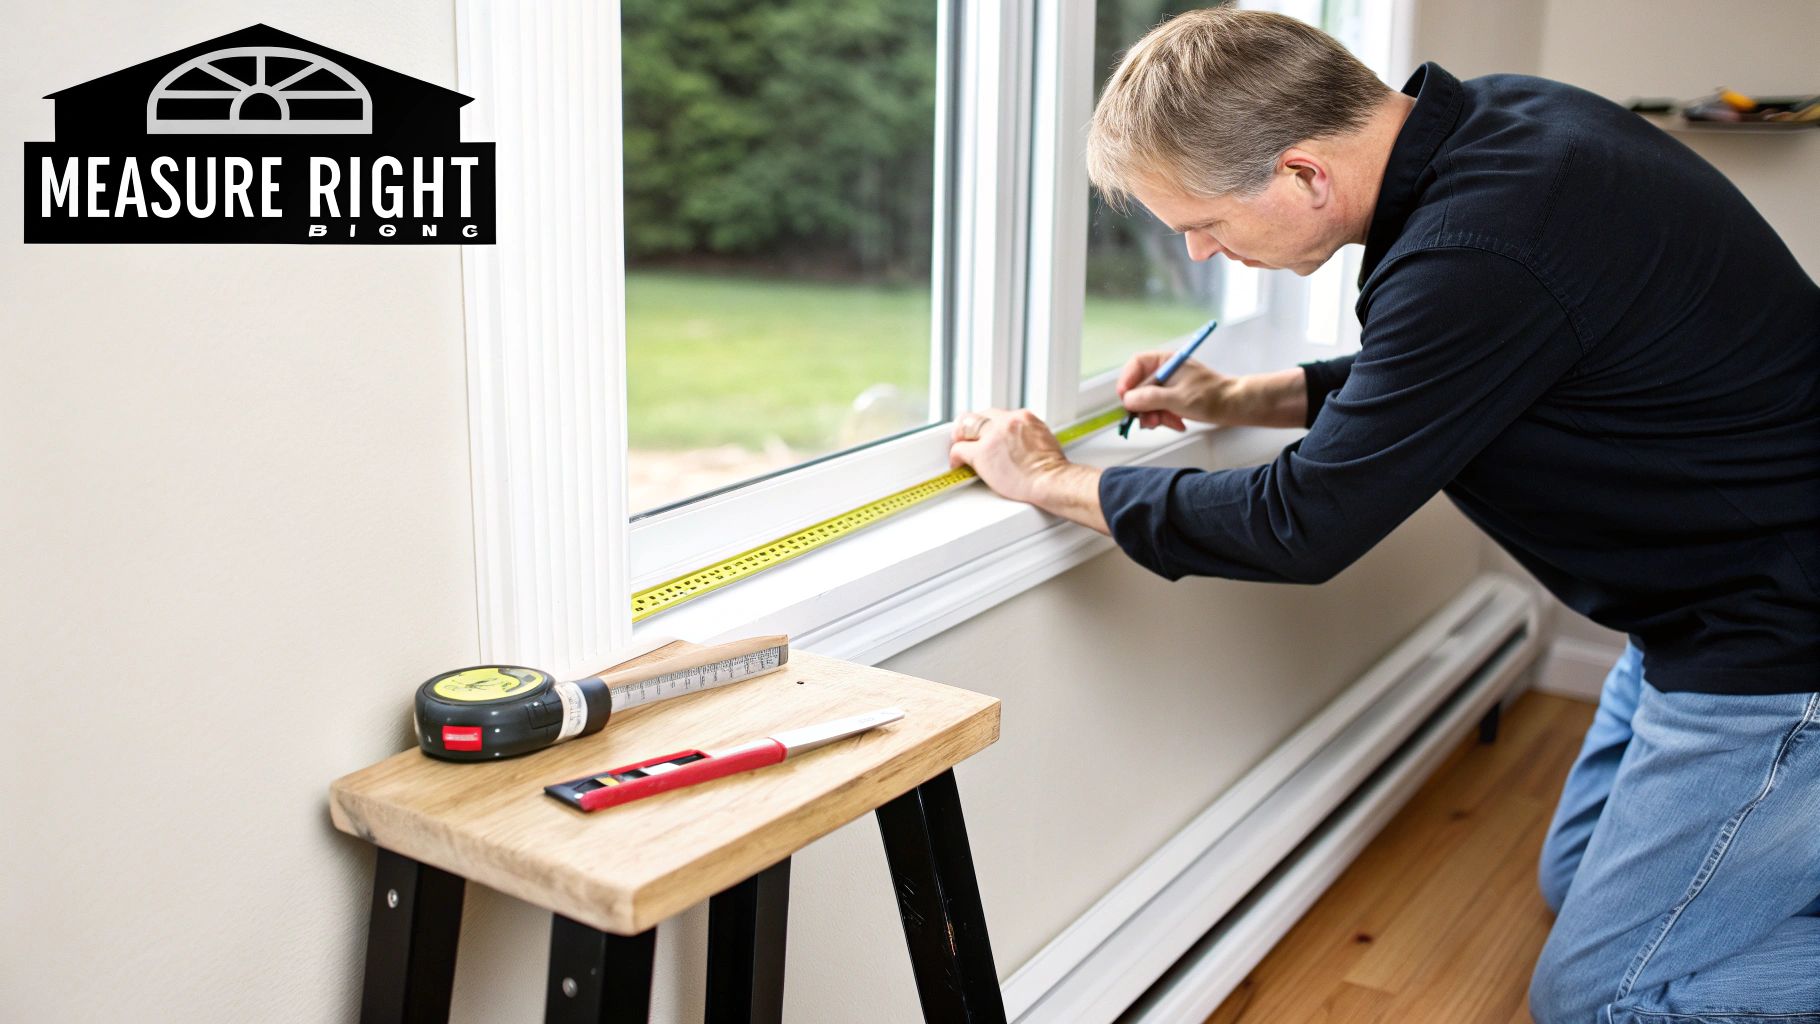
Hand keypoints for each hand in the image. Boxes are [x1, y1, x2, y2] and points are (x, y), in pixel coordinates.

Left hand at [948, 408, 1108, 532]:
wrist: (1051, 482)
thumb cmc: (1051, 470)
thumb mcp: (1042, 441)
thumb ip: (1026, 436)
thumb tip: (1017, 443)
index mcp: (1024, 418)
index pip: (997, 414)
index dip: (987, 424)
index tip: (984, 432)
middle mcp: (1008, 422)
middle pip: (980, 415)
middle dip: (971, 426)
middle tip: (965, 437)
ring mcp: (994, 436)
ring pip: (967, 427)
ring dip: (963, 438)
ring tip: (959, 448)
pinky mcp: (982, 452)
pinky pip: (960, 449)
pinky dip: (956, 456)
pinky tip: (957, 463)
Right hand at [1115, 350, 1244, 430]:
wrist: (1233, 406)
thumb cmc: (1211, 396)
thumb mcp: (1177, 398)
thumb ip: (1150, 398)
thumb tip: (1128, 400)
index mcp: (1166, 361)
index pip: (1137, 364)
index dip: (1127, 380)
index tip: (1125, 398)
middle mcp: (1165, 371)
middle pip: (1139, 386)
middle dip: (1143, 406)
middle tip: (1149, 420)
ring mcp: (1169, 386)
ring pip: (1147, 401)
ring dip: (1154, 415)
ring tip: (1167, 423)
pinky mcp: (1173, 399)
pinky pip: (1158, 409)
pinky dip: (1164, 418)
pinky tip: (1176, 423)